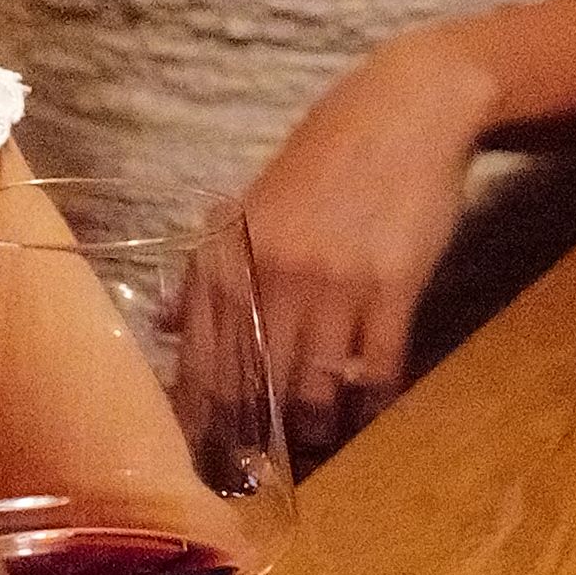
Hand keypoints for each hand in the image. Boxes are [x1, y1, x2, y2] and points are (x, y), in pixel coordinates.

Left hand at [201, 38, 501, 437]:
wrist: (408, 108)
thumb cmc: (328, 154)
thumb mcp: (257, 201)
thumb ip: (213, 266)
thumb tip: (167, 323)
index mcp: (234, 252)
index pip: (203, 354)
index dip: (200, 412)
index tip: (202, 448)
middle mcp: (276, 272)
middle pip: (254, 382)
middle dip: (252, 434)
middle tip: (257, 466)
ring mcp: (336, 282)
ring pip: (315, 386)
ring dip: (314, 425)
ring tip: (317, 440)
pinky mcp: (394, 286)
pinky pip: (379, 367)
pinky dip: (371, 400)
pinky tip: (368, 410)